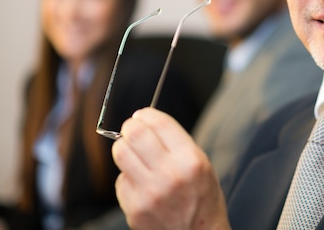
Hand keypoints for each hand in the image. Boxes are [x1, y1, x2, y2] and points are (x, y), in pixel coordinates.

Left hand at [112, 108, 230, 229]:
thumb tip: (146, 122)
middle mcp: (169, 175)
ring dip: (125, 147)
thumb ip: (176, 143)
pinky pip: (120, 180)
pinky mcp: (134, 210)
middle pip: (134, 134)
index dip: (146, 114)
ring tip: (134, 152)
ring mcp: (149, 194)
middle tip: (133, 129)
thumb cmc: (203, 199)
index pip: (158, 122)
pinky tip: (141, 182)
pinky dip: (128, 176)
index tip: (143, 115)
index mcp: (190, 160)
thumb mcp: (202, 164)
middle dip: (131, 127)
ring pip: (120, 153)